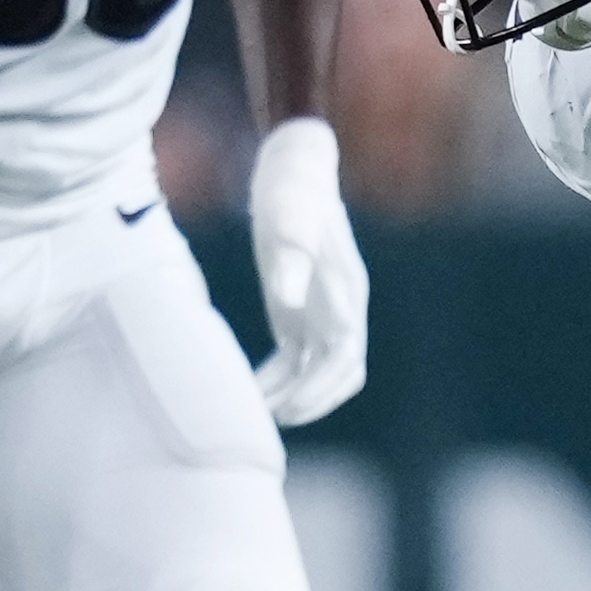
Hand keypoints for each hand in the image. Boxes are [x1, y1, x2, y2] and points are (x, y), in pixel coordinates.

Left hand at [245, 118, 370, 426]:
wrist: (294, 168)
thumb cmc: (293, 193)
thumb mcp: (288, 219)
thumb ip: (290, 259)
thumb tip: (288, 300)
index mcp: (346, 294)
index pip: (346, 357)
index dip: (321, 388)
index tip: (289, 408)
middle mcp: (340, 310)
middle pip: (339, 373)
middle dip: (310, 402)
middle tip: (270, 422)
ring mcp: (321, 313)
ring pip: (316, 372)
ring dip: (292, 396)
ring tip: (252, 414)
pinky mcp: (297, 313)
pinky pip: (292, 360)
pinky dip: (274, 381)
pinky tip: (244, 390)